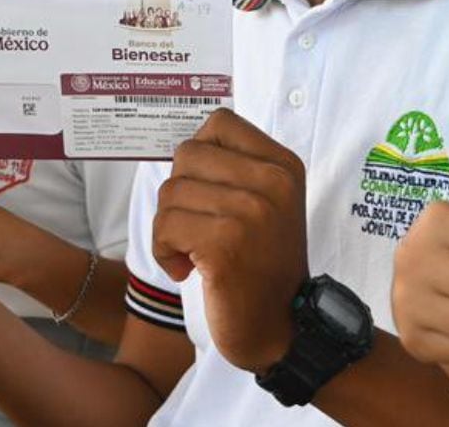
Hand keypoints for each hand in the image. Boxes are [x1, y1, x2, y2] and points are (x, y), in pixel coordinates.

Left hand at [151, 107, 308, 373]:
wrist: (283, 326)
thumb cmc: (262, 265)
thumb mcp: (266, 203)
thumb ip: (235, 169)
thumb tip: (185, 150)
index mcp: (283, 165)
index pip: (220, 122)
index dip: (198, 156)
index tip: (206, 193)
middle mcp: (272, 181)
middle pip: (187, 155)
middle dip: (179, 194)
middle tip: (195, 228)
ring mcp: (251, 210)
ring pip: (171, 192)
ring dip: (169, 229)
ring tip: (192, 253)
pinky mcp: (226, 242)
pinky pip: (166, 226)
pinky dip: (164, 251)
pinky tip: (185, 269)